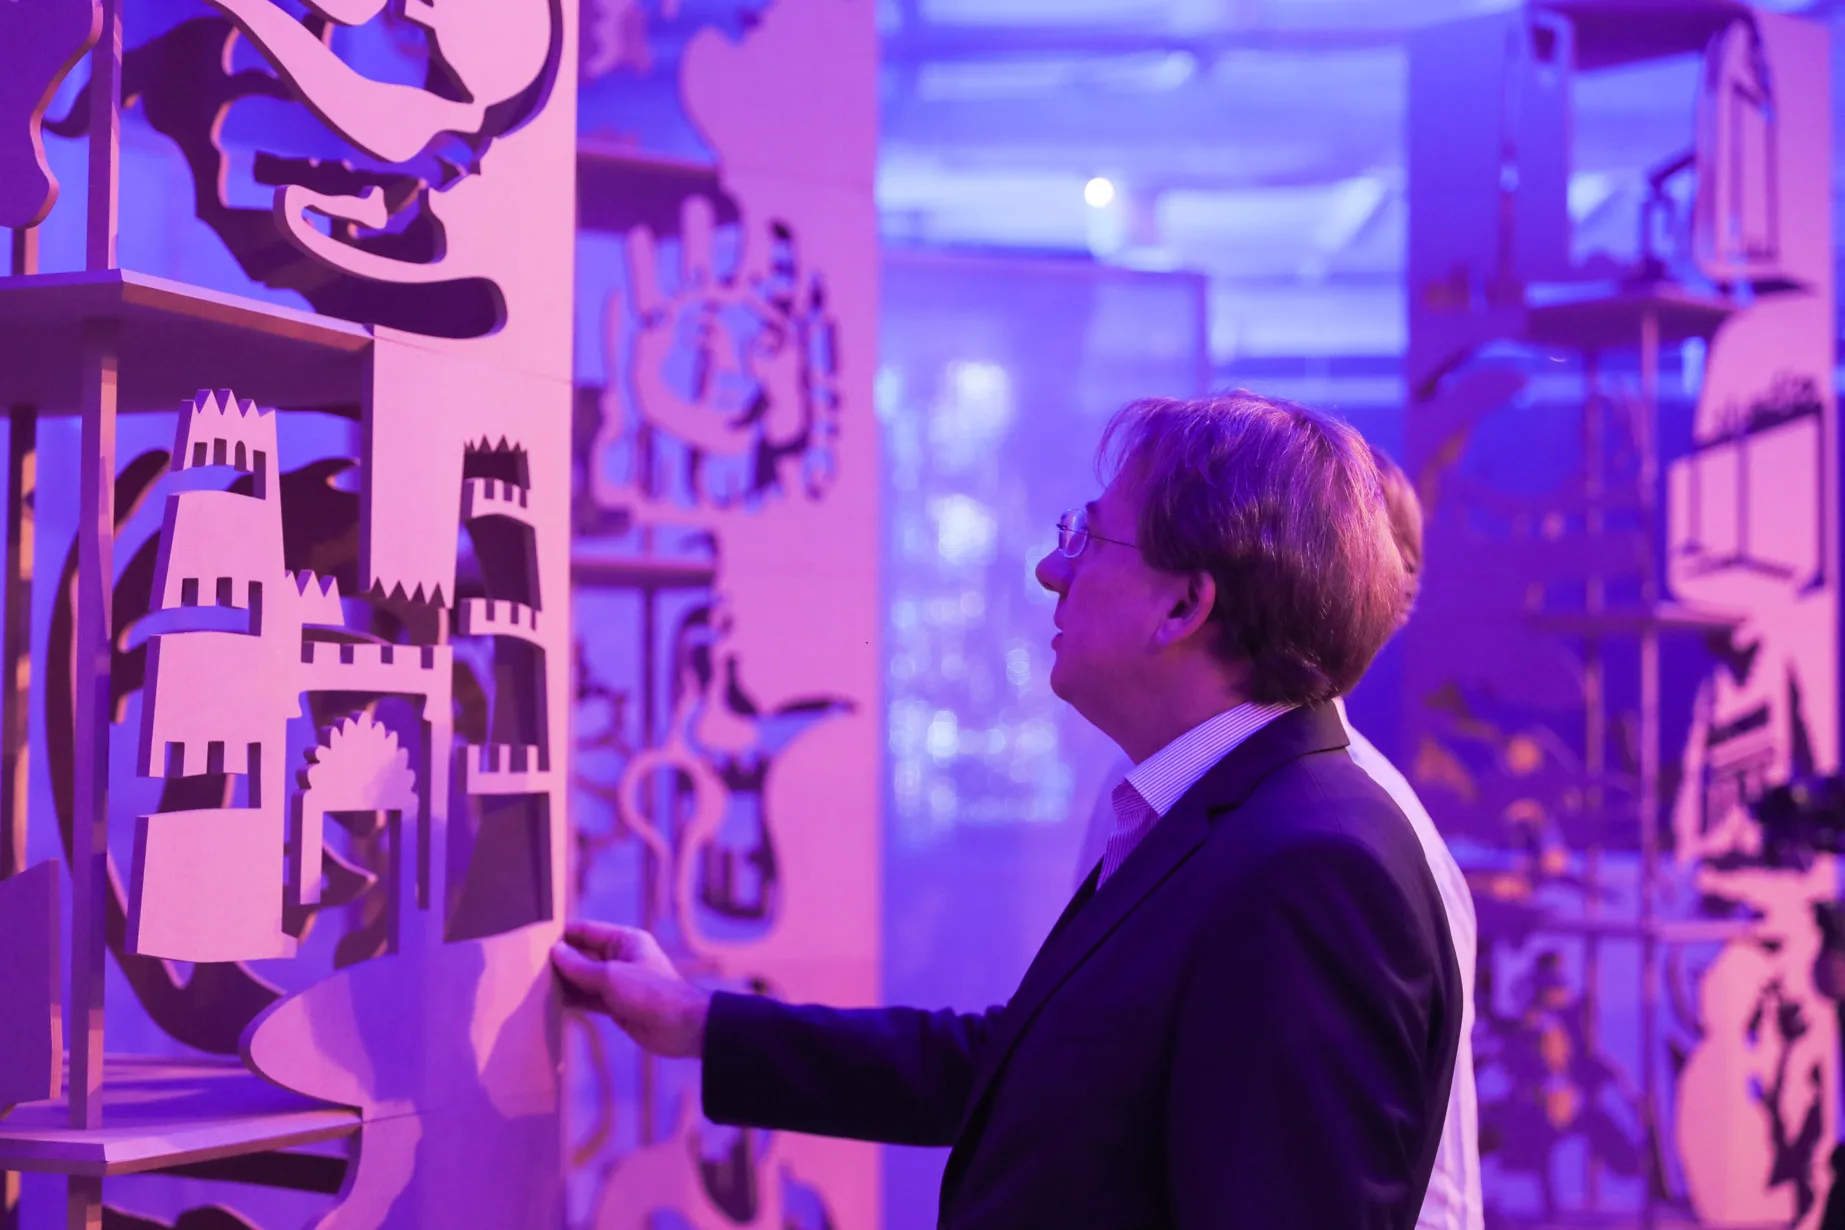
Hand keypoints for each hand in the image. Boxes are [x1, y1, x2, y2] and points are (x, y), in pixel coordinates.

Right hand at [550, 921, 711, 1058]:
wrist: (682, 1027)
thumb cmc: (651, 994)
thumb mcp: (611, 977)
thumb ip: (580, 967)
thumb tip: (555, 951)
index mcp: (625, 941)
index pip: (587, 931)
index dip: (563, 935)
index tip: (537, 942)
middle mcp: (621, 958)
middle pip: (584, 955)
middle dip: (562, 960)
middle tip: (531, 968)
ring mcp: (619, 982)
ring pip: (585, 978)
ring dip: (566, 982)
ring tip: (536, 986)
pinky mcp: (618, 1004)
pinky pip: (591, 998)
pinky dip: (575, 999)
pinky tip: (555, 1002)